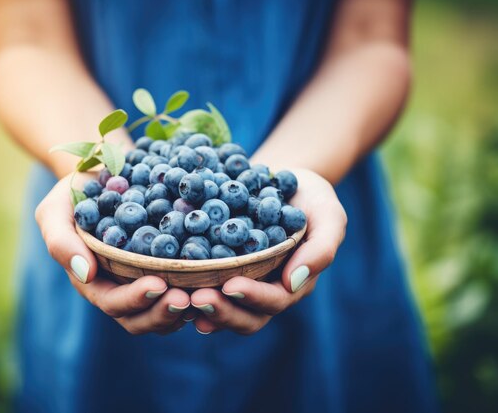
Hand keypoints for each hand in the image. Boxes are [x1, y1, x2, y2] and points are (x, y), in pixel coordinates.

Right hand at [35, 171, 189, 334]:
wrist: (106, 172)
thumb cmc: (76, 192)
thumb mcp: (56, 209)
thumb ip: (61, 240)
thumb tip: (85, 273)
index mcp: (92, 281)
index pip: (112, 303)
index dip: (134, 299)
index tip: (158, 284)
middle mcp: (118, 288)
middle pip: (140, 318)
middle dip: (162, 312)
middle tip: (187, 299)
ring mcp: (143, 282)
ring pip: (162, 314)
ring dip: (182, 311)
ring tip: (202, 297)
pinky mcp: (166, 270)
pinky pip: (181, 292)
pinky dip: (195, 294)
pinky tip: (213, 283)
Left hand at [190, 169, 346, 334]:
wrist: (281, 179)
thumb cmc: (311, 198)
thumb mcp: (328, 215)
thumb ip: (321, 249)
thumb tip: (293, 282)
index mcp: (292, 283)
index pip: (275, 300)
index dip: (253, 297)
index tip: (231, 285)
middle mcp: (266, 290)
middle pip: (246, 316)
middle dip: (222, 311)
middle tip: (196, 299)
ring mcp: (242, 283)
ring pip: (224, 309)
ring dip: (203, 308)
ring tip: (180, 299)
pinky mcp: (220, 270)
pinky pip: (205, 287)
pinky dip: (189, 291)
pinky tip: (169, 286)